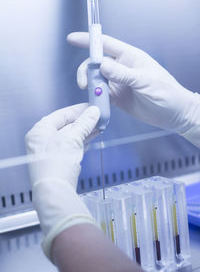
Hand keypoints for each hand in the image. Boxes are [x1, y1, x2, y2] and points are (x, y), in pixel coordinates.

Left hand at [25, 103, 99, 259]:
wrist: (55, 191)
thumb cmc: (56, 165)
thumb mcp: (72, 139)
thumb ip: (84, 123)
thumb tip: (94, 112)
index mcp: (40, 131)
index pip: (61, 114)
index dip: (77, 110)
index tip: (90, 107)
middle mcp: (43, 140)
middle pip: (66, 125)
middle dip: (83, 121)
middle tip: (97, 116)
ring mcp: (50, 151)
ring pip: (70, 136)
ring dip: (85, 131)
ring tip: (99, 125)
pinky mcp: (58, 161)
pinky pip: (71, 146)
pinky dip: (82, 141)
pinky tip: (92, 137)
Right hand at [67, 32, 199, 146]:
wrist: (173, 114)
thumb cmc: (166, 93)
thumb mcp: (145, 81)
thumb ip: (123, 74)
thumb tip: (102, 65)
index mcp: (130, 57)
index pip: (105, 44)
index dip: (88, 40)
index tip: (72, 38)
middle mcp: (121, 69)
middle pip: (95, 64)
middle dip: (86, 71)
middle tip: (84, 84)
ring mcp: (118, 83)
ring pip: (96, 80)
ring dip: (90, 86)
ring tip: (92, 95)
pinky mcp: (116, 98)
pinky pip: (100, 95)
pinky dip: (95, 98)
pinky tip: (95, 103)